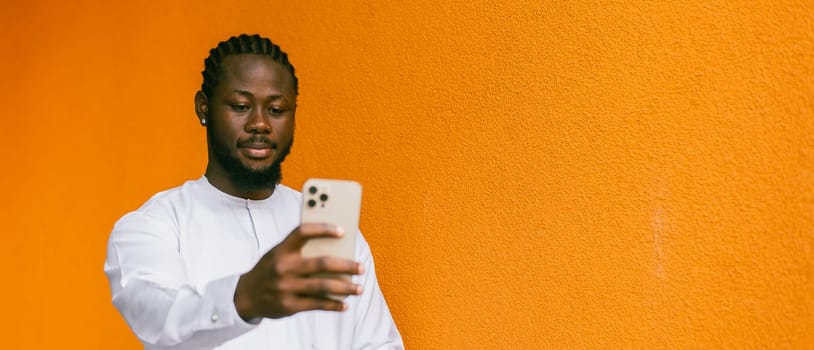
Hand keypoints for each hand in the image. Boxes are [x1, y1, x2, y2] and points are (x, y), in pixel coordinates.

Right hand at [233, 223, 363, 319]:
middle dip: (346, 266)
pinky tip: (344, 304)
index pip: (303, 233)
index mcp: (282, 250)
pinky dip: (333, 305)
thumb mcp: (278, 253)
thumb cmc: (270, 269)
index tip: (342, 230)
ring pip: (323, 286)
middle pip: (321, 263)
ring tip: (359, 288)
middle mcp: (284, 267)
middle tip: (361, 268)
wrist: (245, 296)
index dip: (323, 229)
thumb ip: (300, 249)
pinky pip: (317, 304)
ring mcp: (287, 287)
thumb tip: (335, 249)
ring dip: (345, 288)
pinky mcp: (289, 305)